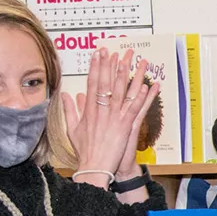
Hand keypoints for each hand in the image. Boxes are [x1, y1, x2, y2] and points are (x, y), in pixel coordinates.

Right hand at [62, 50, 157, 179]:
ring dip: (130, 75)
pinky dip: (142, 97)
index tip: (99, 53)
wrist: (94, 168)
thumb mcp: (73, 129)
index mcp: (89, 110)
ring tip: (135, 60)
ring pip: (123, 91)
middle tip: (116, 48)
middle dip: (111, 64)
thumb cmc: (85, 151)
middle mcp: (101, 111)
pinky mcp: (125, 127)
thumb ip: (70, 111)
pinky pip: (135, 109)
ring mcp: (114, 118)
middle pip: (107, 82)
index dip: (96, 66)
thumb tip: (68, 95)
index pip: (92, 83)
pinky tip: (147, 85)